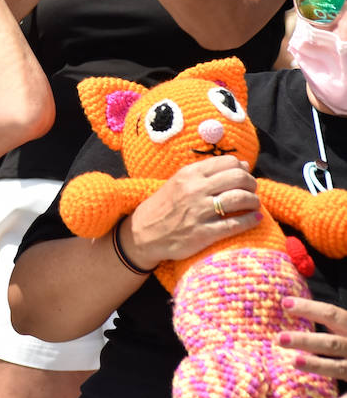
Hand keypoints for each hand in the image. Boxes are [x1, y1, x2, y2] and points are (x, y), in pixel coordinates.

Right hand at [125, 156, 261, 269]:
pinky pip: (236, 224)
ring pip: (241, 199)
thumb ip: (208, 174)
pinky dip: (251, 220)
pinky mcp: (204, 233)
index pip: (228, 162)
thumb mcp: (178, 183)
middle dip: (251, 184)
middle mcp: (194, 190)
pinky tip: (255, 219)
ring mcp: (199, 212)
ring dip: (254, 201)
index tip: (242, 178)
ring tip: (253, 205)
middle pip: (238, 178)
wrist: (142, 235)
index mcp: (188, 174)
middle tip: (250, 192)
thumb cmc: (163, 207)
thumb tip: (243, 165)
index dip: (241, 169)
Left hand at [279, 296, 346, 397]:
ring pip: (339, 367)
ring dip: (318, 365)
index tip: (284, 303)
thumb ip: (333, 320)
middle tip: (279, 338)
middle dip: (305, 340)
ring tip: (293, 362)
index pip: (332, 314)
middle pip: (330, 342)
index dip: (309, 308)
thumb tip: (290, 304)